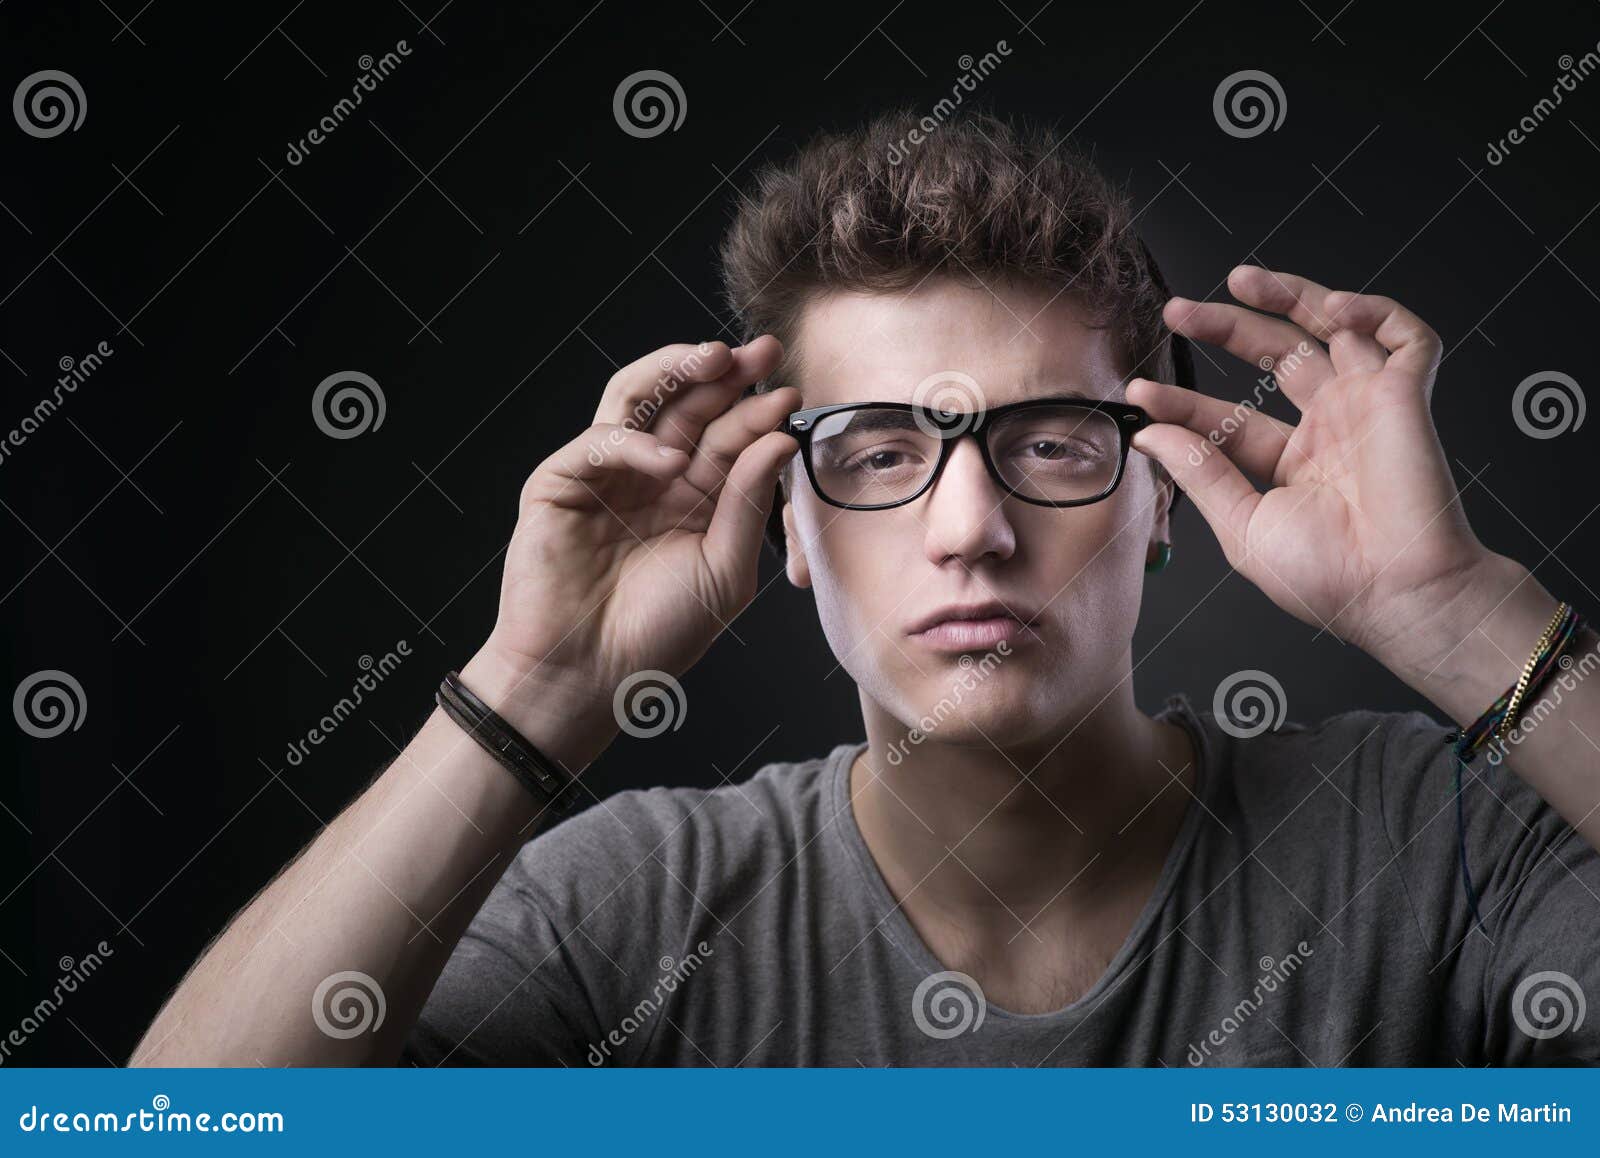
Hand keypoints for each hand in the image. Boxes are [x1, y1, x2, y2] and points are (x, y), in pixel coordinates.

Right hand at [463, 336, 798, 766]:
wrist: (588, 677)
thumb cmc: (658, 634)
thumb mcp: (725, 571)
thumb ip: (749, 503)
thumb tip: (778, 438)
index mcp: (693, 498)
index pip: (728, 438)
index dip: (756, 411)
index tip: (789, 394)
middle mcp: (651, 477)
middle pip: (688, 406)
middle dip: (725, 374)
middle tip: (763, 351)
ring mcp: (604, 475)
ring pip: (638, 400)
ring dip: (675, 373)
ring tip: (716, 360)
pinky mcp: (559, 483)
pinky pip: (598, 443)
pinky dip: (634, 444)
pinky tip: (667, 461)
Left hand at [1128, 265, 1501, 673]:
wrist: (1396, 595)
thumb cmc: (1327, 578)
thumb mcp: (1243, 524)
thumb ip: (1200, 472)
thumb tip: (1150, 434)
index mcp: (1291, 462)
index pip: (1229, 416)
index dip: (1184, 401)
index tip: (1140, 394)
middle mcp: (1330, 426)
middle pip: (1275, 355)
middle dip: (1226, 325)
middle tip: (1176, 311)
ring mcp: (1368, 407)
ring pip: (1333, 328)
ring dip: (1291, 295)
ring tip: (1241, 280)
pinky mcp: (1407, 395)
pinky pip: (1405, 336)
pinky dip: (1373, 311)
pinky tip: (1331, 310)